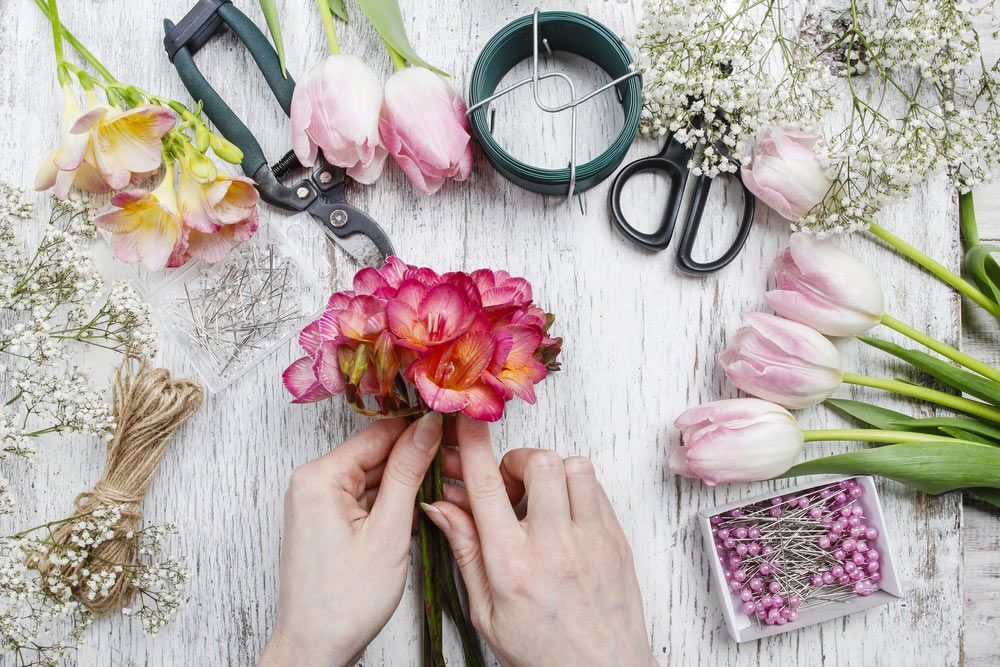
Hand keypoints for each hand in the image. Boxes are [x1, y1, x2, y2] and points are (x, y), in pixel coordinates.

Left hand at [259, 413, 443, 666]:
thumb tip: (427, 426)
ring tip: (451, 487)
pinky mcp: (328, 521)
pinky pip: (367, 498)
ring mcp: (319, 502)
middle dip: (419, 458)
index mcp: (319, 477)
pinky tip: (423, 509)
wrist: (316, 648)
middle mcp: (313, 482)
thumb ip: (408, 472)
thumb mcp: (388, 531)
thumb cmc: (344, 601)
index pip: (379, 434)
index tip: (456, 428)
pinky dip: (394, 503)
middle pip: (377, 454)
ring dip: (410, 482)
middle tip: (462, 462)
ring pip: (375, 476)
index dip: (421, 430)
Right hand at [422, 416, 656, 666]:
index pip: (487, 485)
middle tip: (509, 487)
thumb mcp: (487, 612)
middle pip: (537, 462)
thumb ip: (465, 552)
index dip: (472, 444)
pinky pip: (597, 488)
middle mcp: (554, 544)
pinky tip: (564, 516)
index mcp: (512, 564)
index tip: (465, 419)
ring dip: (550, 472)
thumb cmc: (542, 652)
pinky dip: (576, 489)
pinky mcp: (617, 539)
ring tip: (539, 500)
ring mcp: (592, 539)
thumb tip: (441, 508)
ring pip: (573, 466)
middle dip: (516, 462)